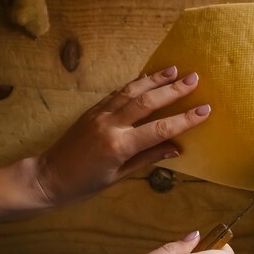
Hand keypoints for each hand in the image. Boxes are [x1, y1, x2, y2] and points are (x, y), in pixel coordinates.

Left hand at [33, 66, 208, 204]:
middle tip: (194, 78)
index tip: (205, 110)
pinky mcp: (93, 109)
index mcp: (119, 146)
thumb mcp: (119, 176)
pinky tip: (149, 78)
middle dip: (173, 89)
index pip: (159, 129)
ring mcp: (100, 114)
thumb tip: (177, 148)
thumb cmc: (85, 184)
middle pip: (147, 102)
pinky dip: (136, 83)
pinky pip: (118, 92)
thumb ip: (148, 158)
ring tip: (175, 70)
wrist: (49, 177)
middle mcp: (110, 124)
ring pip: (132, 91)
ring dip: (155, 79)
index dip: (184, 119)